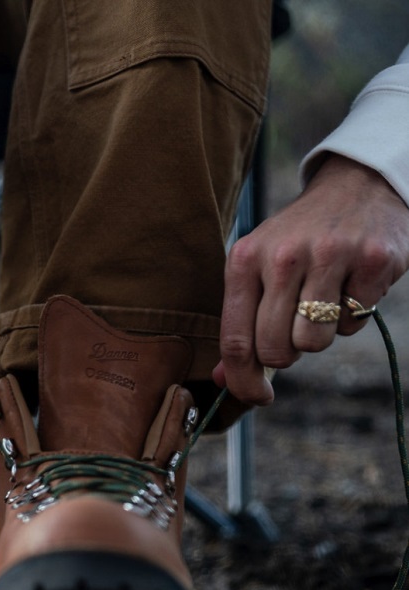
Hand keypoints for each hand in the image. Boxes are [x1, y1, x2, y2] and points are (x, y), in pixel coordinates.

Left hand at [215, 155, 408, 403]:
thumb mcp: (258, 269)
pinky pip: (352, 325)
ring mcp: (331, 256)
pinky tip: (349, 286)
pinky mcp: (374, 261)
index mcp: (244, 259)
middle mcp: (283, 256)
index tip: (256, 397)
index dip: (242, 380)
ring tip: (320, 303)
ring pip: (313, 343)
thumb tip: (223, 380)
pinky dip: (350, 317)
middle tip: (293, 333)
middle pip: (275, 349)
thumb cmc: (297, 241)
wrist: (358, 186)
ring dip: (318, 337)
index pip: (235, 340)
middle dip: (284, 356)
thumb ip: (239, 324)